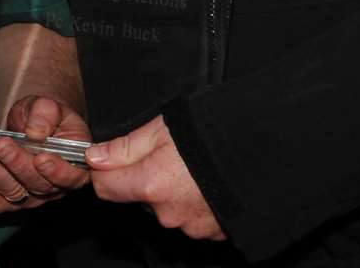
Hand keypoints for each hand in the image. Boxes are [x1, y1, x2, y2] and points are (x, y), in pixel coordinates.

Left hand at [0, 95, 91, 212]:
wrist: (28, 123)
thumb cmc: (43, 116)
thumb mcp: (47, 106)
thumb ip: (46, 113)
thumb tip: (36, 132)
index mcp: (74, 165)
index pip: (71, 176)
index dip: (57, 170)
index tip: (41, 157)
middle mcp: (55, 187)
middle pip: (37, 184)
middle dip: (16, 163)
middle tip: (0, 145)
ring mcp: (31, 197)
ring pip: (13, 192)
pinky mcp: (8, 202)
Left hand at [86, 115, 225, 240]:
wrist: (264, 150)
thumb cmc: (215, 134)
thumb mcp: (163, 128)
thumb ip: (125, 146)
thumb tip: (95, 156)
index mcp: (150, 183)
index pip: (105, 188)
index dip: (106, 171)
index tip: (112, 160)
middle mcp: (167, 212)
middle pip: (139, 197)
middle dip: (146, 178)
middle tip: (169, 155)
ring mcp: (190, 226)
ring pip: (166, 208)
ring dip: (173, 191)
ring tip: (195, 167)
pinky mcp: (212, 232)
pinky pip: (192, 217)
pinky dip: (195, 202)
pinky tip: (208, 182)